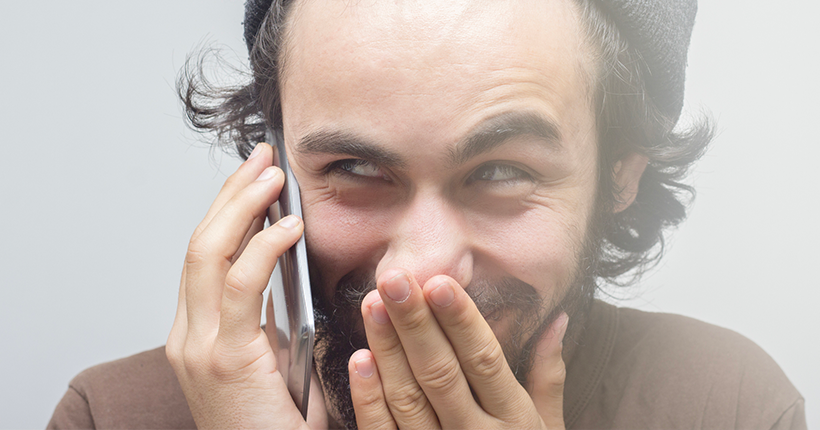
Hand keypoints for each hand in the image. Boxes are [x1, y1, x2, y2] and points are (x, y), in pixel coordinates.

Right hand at [166, 142, 327, 429]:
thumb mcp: (273, 370)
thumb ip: (274, 329)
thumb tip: (294, 285)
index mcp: (197, 336)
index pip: (204, 257)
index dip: (227, 211)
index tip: (255, 180)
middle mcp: (188, 336)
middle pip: (199, 244)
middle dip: (231, 194)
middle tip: (261, 158)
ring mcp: (199, 347)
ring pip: (209, 254)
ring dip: (242, 207)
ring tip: (272, 174)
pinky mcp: (224, 359)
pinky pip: (240, 287)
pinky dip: (263, 248)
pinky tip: (288, 225)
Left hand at [348, 269, 567, 428]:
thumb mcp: (548, 429)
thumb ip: (549, 375)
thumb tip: (557, 320)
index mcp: (514, 421)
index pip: (484, 360)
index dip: (461, 321)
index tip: (440, 282)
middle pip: (441, 373)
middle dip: (415, 323)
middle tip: (395, 279)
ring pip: (408, 398)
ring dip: (387, 350)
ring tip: (374, 305)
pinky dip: (368, 399)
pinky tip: (359, 360)